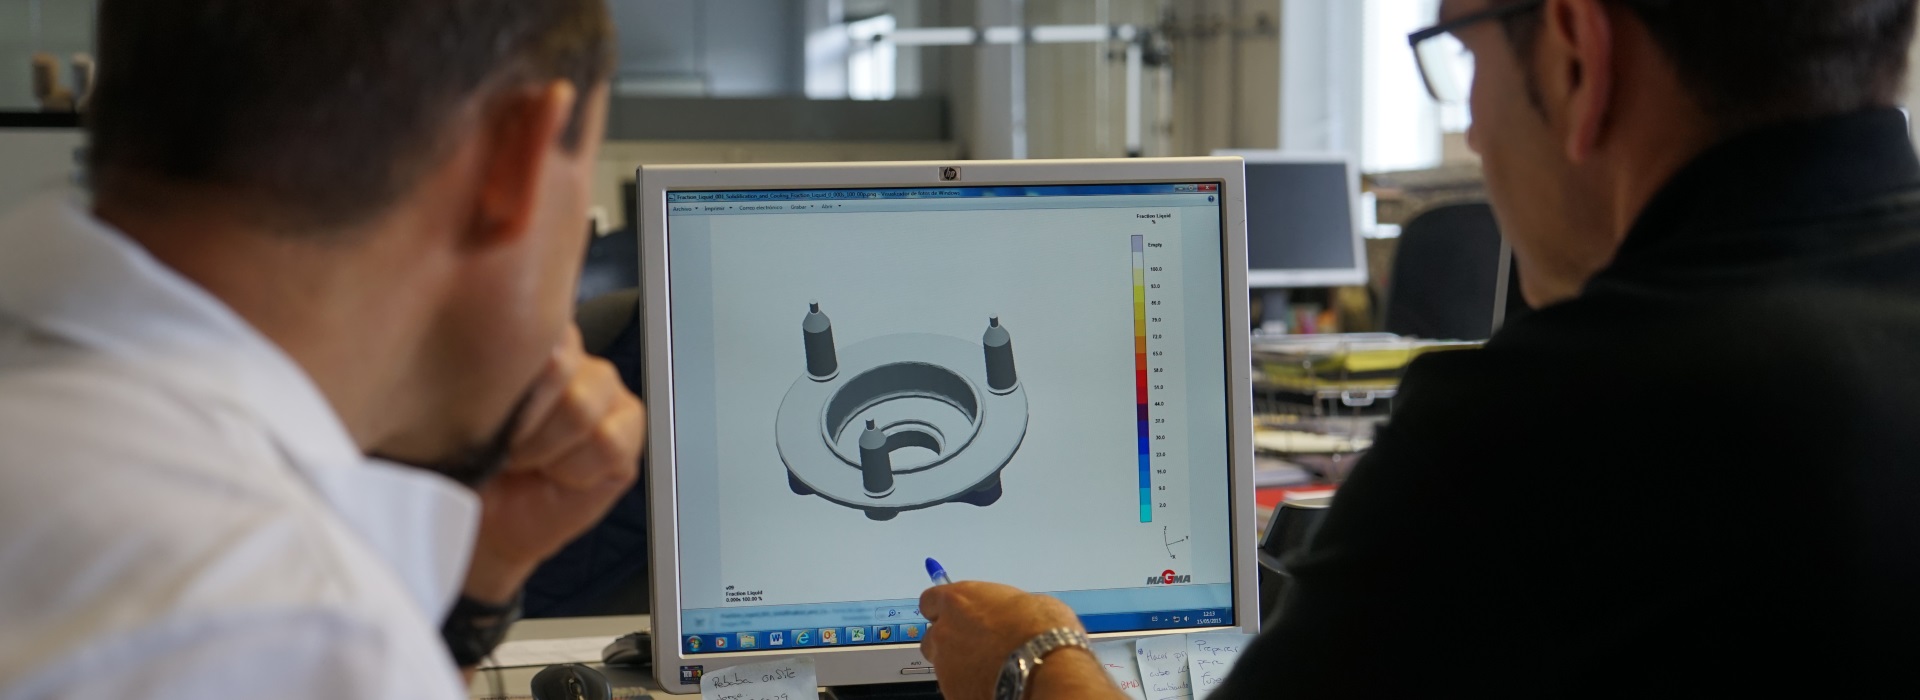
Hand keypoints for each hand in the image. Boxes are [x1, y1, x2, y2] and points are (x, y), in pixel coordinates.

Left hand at [464, 327, 644, 602]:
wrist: (482, 517)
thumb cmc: (469, 460)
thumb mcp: (464, 407)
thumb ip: (490, 370)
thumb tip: (500, 349)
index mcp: (535, 340)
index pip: (538, 330)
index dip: (507, 377)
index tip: (481, 411)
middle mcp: (577, 359)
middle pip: (559, 366)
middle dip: (521, 419)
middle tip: (503, 445)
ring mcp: (607, 394)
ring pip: (582, 407)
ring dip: (545, 448)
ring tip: (528, 462)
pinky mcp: (627, 433)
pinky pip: (608, 443)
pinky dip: (576, 469)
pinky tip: (560, 477)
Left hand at [920, 582, 1087, 699]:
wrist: (1043, 669)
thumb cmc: (1040, 630)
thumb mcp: (1025, 602)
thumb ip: (1002, 608)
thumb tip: (1009, 614)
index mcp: (957, 602)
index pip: (930, 601)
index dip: (944, 609)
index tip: (958, 614)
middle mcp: (944, 633)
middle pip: (932, 637)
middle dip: (949, 641)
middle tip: (977, 645)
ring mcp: (946, 667)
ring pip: (944, 666)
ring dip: (961, 666)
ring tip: (991, 669)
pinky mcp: (953, 694)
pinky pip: (957, 688)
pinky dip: (971, 686)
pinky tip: (994, 684)